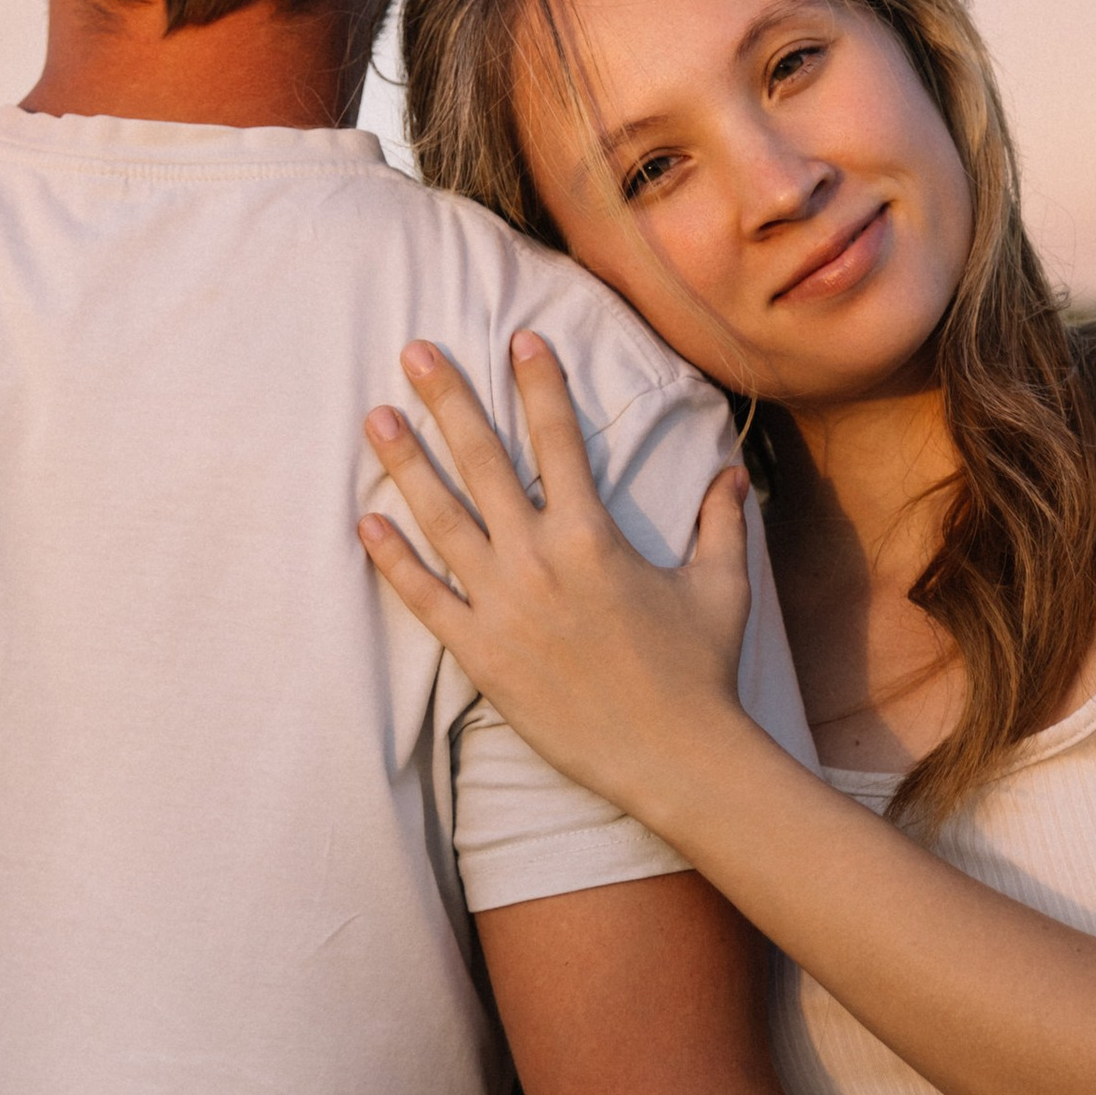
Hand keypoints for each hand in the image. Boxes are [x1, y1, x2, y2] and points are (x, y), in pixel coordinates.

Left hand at [360, 336, 754, 824]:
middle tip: (413, 350)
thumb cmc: (701, 671)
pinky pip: (424, 597)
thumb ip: (721, 522)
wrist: (675, 756)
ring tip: (375, 418)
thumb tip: (732, 474)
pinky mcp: (480, 653)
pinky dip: (392, 559)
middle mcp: (540, 559)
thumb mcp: (721, 587)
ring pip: (440, 518)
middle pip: (483, 460)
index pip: (559, 438)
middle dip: (447, 399)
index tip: (517, 338)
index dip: (538, 384)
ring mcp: (503, 606)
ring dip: (406, 464)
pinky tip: (364, 520)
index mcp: (594, 535)